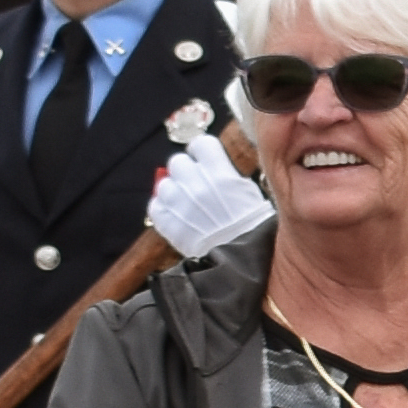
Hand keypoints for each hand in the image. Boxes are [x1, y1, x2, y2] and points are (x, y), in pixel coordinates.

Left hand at [150, 141, 274, 261]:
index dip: (201, 152)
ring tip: (186, 203)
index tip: (203, 159)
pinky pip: (155, 206)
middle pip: (178, 161)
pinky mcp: (168, 223)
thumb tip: (213, 165)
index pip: (200, 144)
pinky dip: (163, 209)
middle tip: (195, 183)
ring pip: (164, 183)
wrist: (242, 264)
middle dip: (186, 171)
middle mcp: (197, 185)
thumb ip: (227, 174)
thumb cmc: (252, 229)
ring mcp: (179, 204)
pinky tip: (176, 215)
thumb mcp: (248, 193)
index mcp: (221, 174)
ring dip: (173, 190)